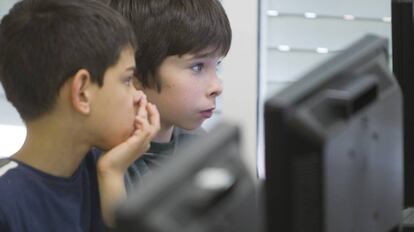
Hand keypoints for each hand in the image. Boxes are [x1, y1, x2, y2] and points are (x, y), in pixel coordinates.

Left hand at [96, 95, 159, 226]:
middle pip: (156, 124)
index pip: (150, 126)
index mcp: (141, 142)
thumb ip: (122, 132)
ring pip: (154, 126)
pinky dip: (142, 122)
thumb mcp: (118, 141)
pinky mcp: (138, 144)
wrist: (109, 170)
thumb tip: (116, 120)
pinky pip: (146, 129)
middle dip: (153, 111)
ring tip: (144, 103)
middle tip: (146, 100)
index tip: (144, 104)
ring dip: (149, 113)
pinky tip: (136, 117)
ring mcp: (143, 144)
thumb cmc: (110, 157)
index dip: (149, 115)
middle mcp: (145, 143)